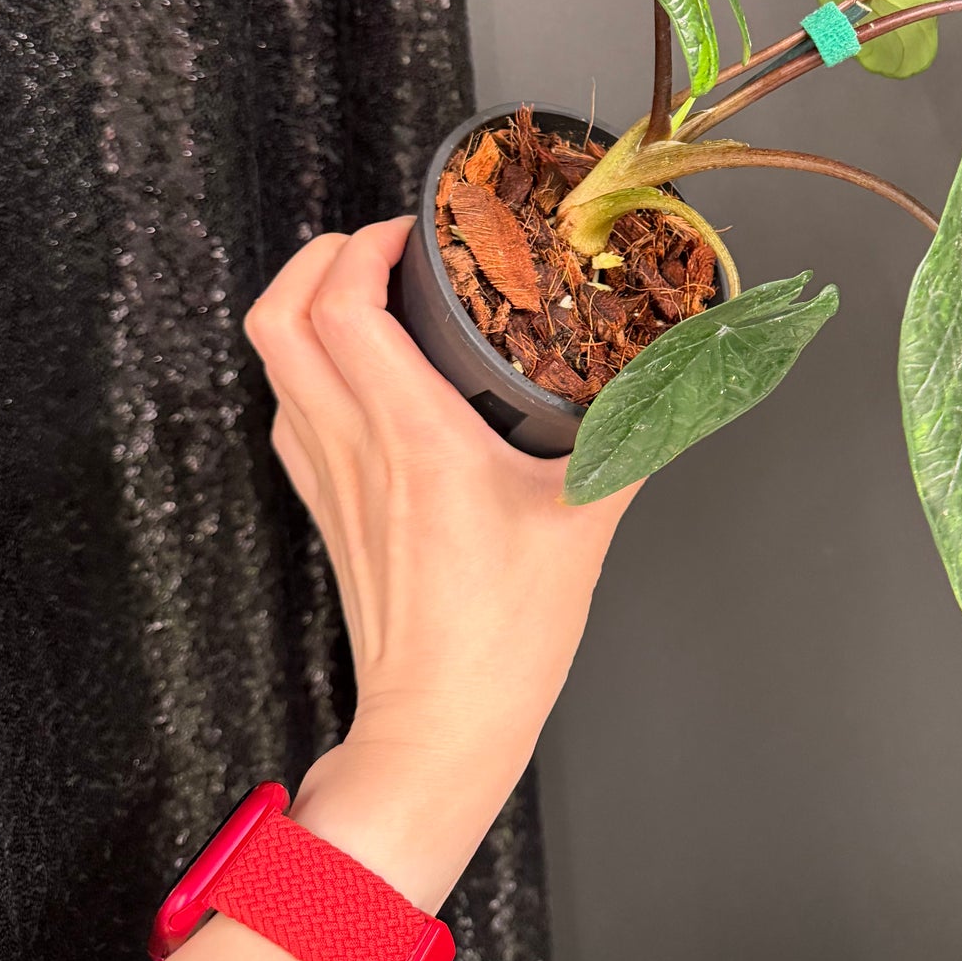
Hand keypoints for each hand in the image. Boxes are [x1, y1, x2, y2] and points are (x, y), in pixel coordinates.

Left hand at [244, 217, 636, 908]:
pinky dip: (307, 363)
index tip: (416, 233)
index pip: (342, 308)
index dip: (365, 247)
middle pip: (278, 316)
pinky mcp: (324, 505)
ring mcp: (328, 477)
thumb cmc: (505, 639)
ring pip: (272, 359)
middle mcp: (354, 446)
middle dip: (319, 254)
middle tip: (381, 243)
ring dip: (306, 302)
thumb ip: (638, 435)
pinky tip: (362, 368)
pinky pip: (288, 408)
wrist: (440, 727)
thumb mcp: (588, 519)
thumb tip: (689, 375)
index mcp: (416, 439)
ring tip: (369, 286)